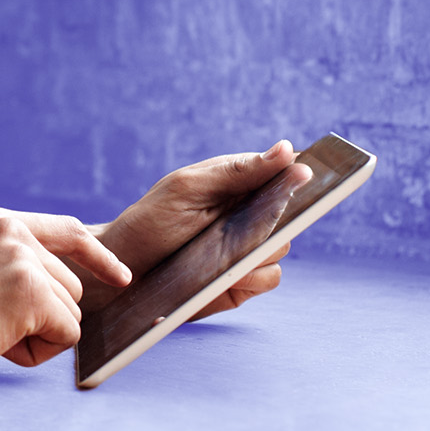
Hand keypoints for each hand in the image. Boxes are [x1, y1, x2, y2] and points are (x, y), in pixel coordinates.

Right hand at [0, 207, 130, 393]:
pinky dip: (38, 352)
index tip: (121, 276)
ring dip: (37, 336)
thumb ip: (2, 264)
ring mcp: (23, 258)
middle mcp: (12, 231)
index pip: (66, 231)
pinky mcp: (31, 292)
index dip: (99, 257)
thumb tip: (50, 291)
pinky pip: (67, 335)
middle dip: (41, 318)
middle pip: (71, 286)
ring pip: (71, 312)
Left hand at [85, 141, 309, 318]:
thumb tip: (288, 149)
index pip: (281, 174)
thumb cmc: (151, 220)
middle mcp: (248, 216)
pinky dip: (253, 276)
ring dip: (260, 249)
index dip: (297, 174)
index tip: (306, 174)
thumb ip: (238, 171)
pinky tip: (229, 272)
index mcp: (238, 184)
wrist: (122, 270)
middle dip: (279, 216)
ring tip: (226, 249)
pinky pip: (268, 278)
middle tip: (256, 218)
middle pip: (290, 214)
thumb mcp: (189, 188)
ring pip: (282, 248)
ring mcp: (247, 250)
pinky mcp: (243, 282)